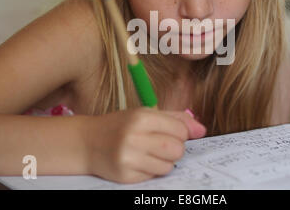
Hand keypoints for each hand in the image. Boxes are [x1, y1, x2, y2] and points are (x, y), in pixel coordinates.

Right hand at [83, 107, 205, 183]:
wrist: (88, 142)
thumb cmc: (121, 125)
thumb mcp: (145, 114)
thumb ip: (176, 119)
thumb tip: (202, 130)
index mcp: (141, 117)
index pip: (180, 130)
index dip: (181, 133)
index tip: (171, 132)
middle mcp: (134, 137)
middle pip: (177, 150)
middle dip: (175, 148)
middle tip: (161, 144)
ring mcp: (128, 159)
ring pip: (168, 166)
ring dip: (164, 161)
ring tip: (149, 152)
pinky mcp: (125, 176)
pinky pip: (154, 176)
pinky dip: (151, 170)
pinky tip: (138, 161)